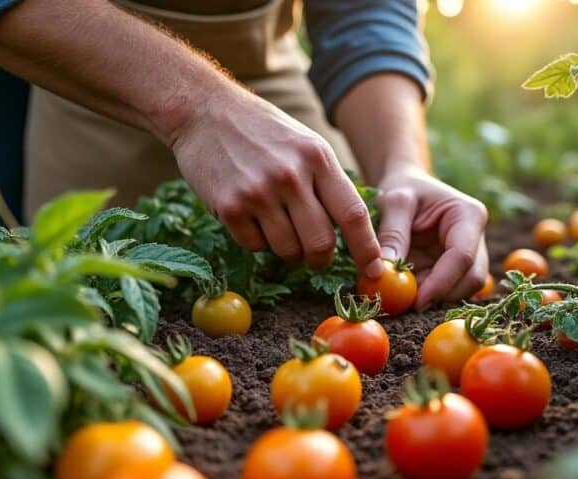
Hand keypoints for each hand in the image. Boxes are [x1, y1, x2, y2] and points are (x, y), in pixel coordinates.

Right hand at [168, 85, 383, 278]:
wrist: (204, 110)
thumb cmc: (261, 131)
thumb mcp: (305, 143)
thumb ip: (328, 181)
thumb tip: (354, 231)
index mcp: (317, 157)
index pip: (352, 214)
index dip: (367, 248)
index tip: (374, 269)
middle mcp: (291, 176)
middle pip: (321, 242)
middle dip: (321, 259)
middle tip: (315, 256)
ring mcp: (259, 192)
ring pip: (288, 250)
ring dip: (288, 251)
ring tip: (278, 228)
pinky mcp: (230, 206)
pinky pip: (255, 246)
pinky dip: (257, 241)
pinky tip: (250, 216)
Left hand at [375, 165, 488, 308]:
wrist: (406, 187)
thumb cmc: (402, 188)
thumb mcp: (394, 202)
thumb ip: (392, 234)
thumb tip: (385, 272)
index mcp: (469, 215)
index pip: (462, 257)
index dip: (441, 283)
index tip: (416, 302)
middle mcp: (476, 238)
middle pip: (471, 279)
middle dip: (440, 294)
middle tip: (405, 303)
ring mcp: (470, 255)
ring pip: (463, 289)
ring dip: (434, 297)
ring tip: (403, 291)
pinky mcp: (456, 269)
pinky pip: (449, 290)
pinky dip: (428, 295)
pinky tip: (408, 289)